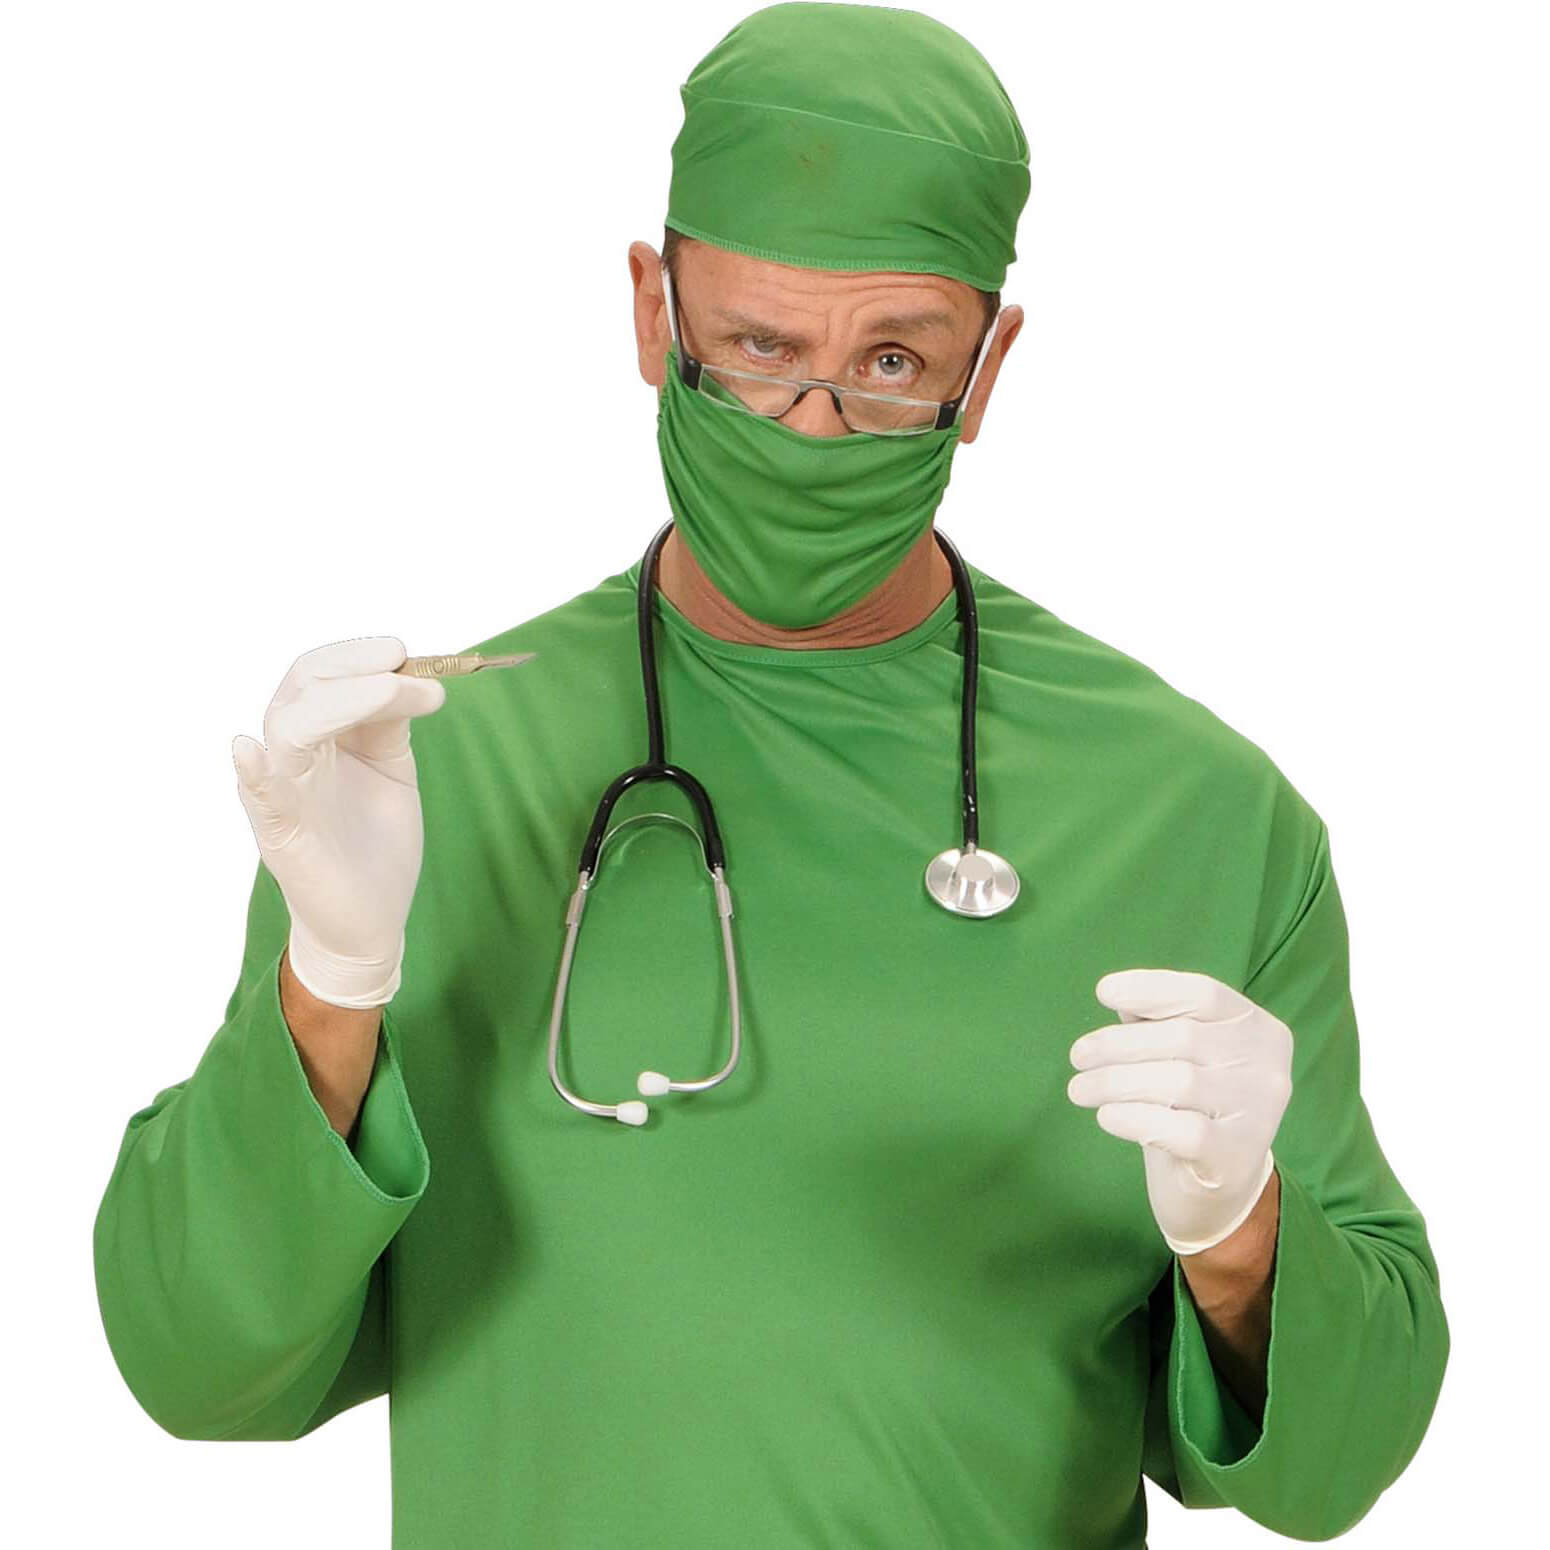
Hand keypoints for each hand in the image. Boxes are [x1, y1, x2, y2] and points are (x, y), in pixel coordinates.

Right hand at [232, 636, 445, 1007]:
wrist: (368, 918)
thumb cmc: (375, 840)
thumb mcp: (391, 767)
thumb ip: (390, 722)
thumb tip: (409, 674)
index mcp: (318, 734)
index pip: (323, 673)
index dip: (359, 654)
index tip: (406, 651)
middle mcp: (292, 754)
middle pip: (303, 687)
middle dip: (354, 667)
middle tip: (405, 664)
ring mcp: (283, 792)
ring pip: (287, 728)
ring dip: (338, 701)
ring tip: (389, 690)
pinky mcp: (281, 835)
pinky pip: (260, 798)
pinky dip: (254, 772)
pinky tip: (250, 751)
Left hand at [1066, 969, 1293, 1255]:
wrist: (1220, 1193)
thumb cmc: (1193, 1108)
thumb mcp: (1183, 1057)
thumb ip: (1158, 1021)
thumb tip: (1118, 995)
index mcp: (1259, 1030)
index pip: (1205, 994)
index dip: (1152, 988)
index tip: (1103, 993)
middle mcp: (1267, 1069)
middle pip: (1183, 1037)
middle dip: (1118, 1044)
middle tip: (1077, 1057)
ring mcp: (1257, 1115)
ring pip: (1177, 1081)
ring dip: (1114, 1081)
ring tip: (1079, 1089)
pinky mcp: (1234, 1158)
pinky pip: (1178, 1129)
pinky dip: (1133, 1117)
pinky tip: (1106, 1116)